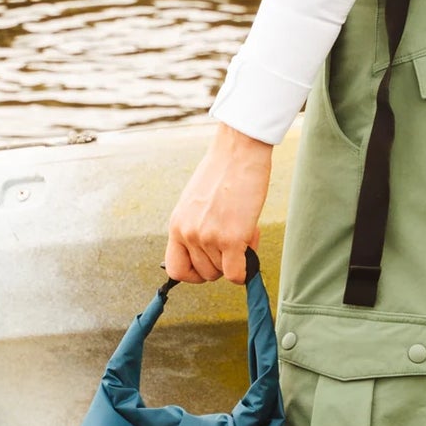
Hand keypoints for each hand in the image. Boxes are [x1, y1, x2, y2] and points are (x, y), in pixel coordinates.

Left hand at [165, 123, 272, 284]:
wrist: (238, 151)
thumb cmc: (222, 173)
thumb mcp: (196, 203)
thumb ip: (196, 228)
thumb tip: (212, 256)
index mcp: (176, 225)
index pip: (175, 270)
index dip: (193, 274)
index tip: (209, 264)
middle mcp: (188, 234)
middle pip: (205, 273)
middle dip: (222, 263)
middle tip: (234, 240)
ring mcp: (208, 237)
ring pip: (223, 272)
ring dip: (237, 258)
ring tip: (243, 229)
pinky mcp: (230, 238)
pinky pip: (236, 274)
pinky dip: (246, 271)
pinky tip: (250, 249)